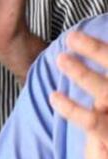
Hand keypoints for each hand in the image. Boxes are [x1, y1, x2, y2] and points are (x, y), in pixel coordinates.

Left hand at [53, 30, 107, 158]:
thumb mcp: (107, 117)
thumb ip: (102, 94)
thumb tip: (91, 72)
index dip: (104, 51)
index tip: (83, 37)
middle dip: (98, 51)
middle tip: (72, 37)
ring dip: (83, 73)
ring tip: (61, 58)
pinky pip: (93, 122)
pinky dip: (72, 108)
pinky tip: (55, 97)